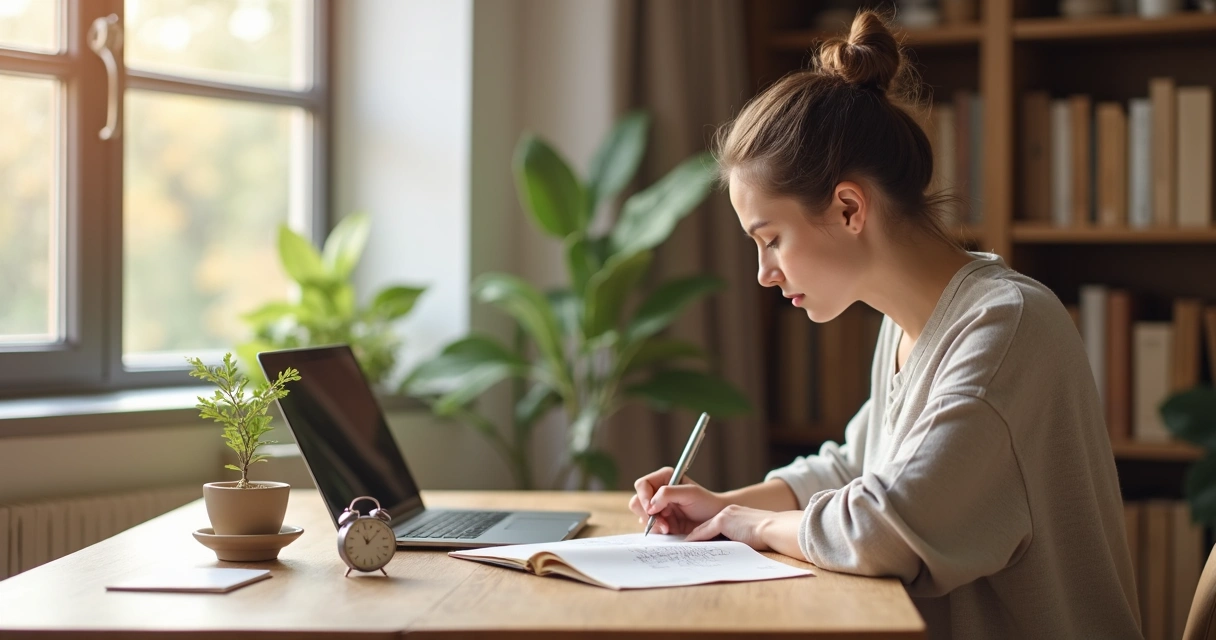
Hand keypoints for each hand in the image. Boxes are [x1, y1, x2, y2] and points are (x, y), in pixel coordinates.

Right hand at [628, 467, 726, 534]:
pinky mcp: (660, 521)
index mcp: (664, 478)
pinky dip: (657, 530)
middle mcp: (658, 491)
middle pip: (637, 501)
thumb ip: (668, 493)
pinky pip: (649, 527)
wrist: (715, 520)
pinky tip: (670, 530)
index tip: (653, 509)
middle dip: (648, 514)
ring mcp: (658, 507)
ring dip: (653, 523)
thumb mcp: (690, 493)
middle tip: (663, 522)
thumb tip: (650, 504)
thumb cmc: (706, 503)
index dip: (644, 497)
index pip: (642, 485)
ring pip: (641, 516)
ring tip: (669, 527)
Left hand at [684, 506, 804, 554]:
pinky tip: (687, 545)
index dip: (704, 535)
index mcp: (736, 514)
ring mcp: (725, 515)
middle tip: (683, 545)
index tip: (695, 543)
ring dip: (692, 539)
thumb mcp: (752, 534)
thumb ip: (740, 537)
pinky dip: (695, 539)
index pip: (715, 526)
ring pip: (703, 529)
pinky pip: (704, 532)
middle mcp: (728, 511)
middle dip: (694, 536)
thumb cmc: (769, 535)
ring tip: (682, 547)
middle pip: (706, 526)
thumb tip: (734, 549)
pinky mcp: (723, 521)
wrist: (775, 528)